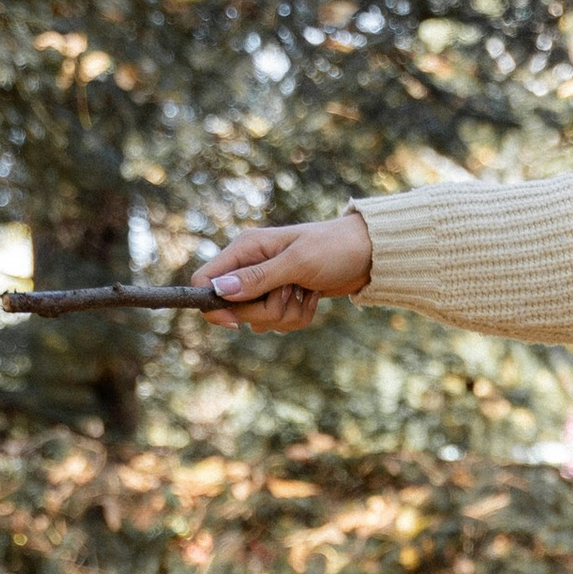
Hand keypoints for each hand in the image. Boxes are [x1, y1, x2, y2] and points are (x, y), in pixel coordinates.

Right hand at [194, 211, 372, 331]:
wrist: (368, 253)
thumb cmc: (334, 248)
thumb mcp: (297, 262)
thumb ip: (258, 278)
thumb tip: (219, 291)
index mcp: (245, 249)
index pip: (205, 281)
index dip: (214, 307)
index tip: (237, 323)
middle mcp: (250, 267)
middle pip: (235, 310)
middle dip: (267, 311)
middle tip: (292, 290)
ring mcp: (267, 285)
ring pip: (260, 321)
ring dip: (288, 314)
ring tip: (307, 290)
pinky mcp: (283, 299)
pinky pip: (280, 324)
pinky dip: (299, 316)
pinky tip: (313, 296)